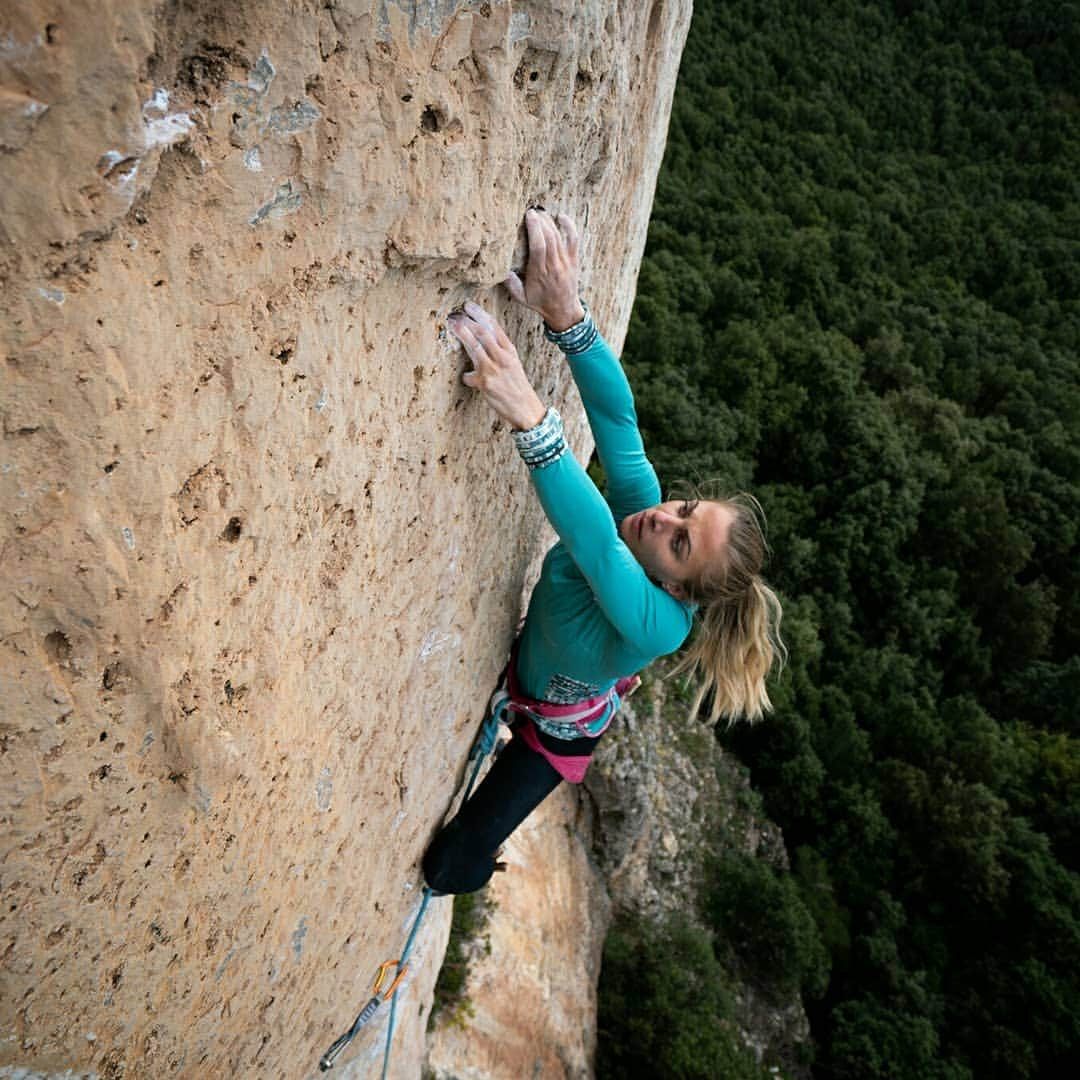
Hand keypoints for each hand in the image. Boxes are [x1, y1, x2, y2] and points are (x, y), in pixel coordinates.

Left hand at [448, 301, 546, 430]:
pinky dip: (466, 376)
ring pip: (475, 347)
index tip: (468, 306)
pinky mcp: (485, 383)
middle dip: (467, 322)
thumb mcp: (512, 363)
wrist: (525, 407)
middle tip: (455, 315)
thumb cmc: (516, 385)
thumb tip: (480, 339)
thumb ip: (498, 350)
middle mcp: (502, 357)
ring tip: (452, 325)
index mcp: (509, 350)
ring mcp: (493, 369)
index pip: (494, 327)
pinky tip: (467, 378)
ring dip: (462, 335)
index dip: (479, 314)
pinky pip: (469, 376)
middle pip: (483, 333)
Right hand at [504, 209, 585, 331]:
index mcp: (539, 273)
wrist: (563, 310)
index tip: (528, 215)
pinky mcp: (573, 260)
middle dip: (540, 221)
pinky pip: (573, 239)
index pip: (538, 247)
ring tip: (540, 212)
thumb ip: (511, 284)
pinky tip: (561, 217)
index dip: (534, 229)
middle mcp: (553, 266)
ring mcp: (565, 262)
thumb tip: (501, 270)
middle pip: (548, 237)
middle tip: (532, 210)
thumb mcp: (521, 298)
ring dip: (549, 221)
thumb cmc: (540, 302)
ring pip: (558, 236)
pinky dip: (569, 226)